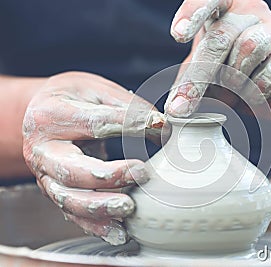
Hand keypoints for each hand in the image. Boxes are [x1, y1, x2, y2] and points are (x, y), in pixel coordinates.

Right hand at [22, 72, 163, 244]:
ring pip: (70, 199)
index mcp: (52, 115)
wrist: (43, 110)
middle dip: (110, 176)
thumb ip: (127, 106)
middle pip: (73, 171)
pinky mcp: (54, 190)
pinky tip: (118, 231)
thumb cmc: (73, 98)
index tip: (160, 127)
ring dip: (101, 208)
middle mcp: (43, 149)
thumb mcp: (97, 90)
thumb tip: (162, 125)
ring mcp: (45, 175)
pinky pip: (72, 213)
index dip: (130, 125)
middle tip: (142, 173)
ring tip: (129, 208)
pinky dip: (95, 225)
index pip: (95, 124)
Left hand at [165, 0, 270, 116]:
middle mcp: (252, 10)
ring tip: (229, 93)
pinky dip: (252, 93)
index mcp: (225, 6)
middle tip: (182, 106)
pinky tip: (252, 93)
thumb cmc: (232, 70)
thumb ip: (188, 80)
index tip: (177, 35)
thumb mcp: (204, 69)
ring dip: (231, 81)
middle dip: (200, 75)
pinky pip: (267, 76)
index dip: (193, 13)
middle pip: (223, 36)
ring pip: (247, 50)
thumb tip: (174, 109)